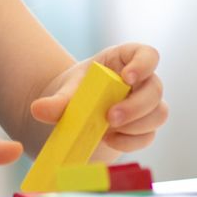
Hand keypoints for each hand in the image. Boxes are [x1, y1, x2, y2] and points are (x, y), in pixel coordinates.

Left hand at [28, 43, 165, 156]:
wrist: (76, 115)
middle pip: (155, 89)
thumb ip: (56, 101)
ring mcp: (147, 105)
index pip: (147, 54)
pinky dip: (130, 141)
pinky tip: (110, 140)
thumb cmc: (76, 93)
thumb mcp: (66, 92)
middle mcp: (142, 81)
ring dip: (136, 125)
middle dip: (135, 106)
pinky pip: (148, 135)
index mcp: (125, 60)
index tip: (127, 77)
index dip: (143, 64)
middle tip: (110, 117)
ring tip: (106, 130)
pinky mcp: (145, 128)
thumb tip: (38, 109)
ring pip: (159, 113)